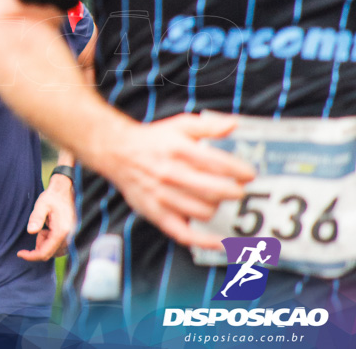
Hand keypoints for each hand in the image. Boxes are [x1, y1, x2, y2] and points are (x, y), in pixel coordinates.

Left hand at [18, 173, 75, 260]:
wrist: (65, 191)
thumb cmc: (53, 197)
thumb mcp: (41, 204)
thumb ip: (36, 218)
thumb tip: (30, 231)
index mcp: (61, 231)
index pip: (45, 253)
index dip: (31, 256)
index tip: (20, 253)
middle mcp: (68, 238)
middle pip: (49, 254)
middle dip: (38, 245)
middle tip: (36, 228)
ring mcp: (71, 238)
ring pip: (54, 251)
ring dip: (44, 243)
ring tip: (43, 227)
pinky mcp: (70, 236)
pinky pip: (58, 246)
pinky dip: (50, 241)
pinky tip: (48, 228)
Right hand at [96, 113, 255, 249]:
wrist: (116, 151)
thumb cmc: (153, 140)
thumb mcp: (180, 125)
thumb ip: (208, 125)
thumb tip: (234, 125)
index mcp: (178, 150)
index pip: (218, 164)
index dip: (239, 171)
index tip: (249, 175)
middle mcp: (171, 174)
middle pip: (214, 191)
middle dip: (234, 192)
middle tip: (239, 190)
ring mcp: (163, 196)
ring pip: (203, 211)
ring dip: (219, 207)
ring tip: (220, 201)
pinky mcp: (157, 214)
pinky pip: (184, 234)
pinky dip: (205, 241)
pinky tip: (222, 242)